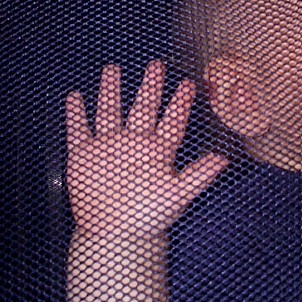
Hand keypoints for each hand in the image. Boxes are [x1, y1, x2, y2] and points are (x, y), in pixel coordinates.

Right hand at [65, 61, 227, 238]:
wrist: (116, 235)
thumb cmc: (149, 216)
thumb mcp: (178, 194)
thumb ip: (200, 175)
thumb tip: (226, 159)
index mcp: (157, 150)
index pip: (171, 121)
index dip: (180, 103)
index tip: (189, 84)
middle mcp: (133, 144)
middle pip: (142, 109)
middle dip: (150, 87)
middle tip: (157, 65)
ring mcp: (108, 148)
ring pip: (109, 112)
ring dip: (110, 91)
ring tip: (112, 69)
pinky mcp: (84, 157)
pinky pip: (78, 131)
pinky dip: (75, 115)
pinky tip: (75, 97)